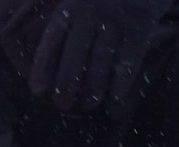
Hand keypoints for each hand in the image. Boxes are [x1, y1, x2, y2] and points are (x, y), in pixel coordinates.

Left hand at [0, 0, 175, 114]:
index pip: (53, 39)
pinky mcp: (140, 26)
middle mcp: (91, 12)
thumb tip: (40, 49)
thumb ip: (62, 15)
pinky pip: (129, 58)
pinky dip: (122, 79)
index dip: (43, 66)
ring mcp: (117, 19)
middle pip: (75, 55)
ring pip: (101, 60)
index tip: (37, 90)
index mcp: (72, 4)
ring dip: (94, 86)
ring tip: (89, 104)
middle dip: (66, 83)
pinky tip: (116, 95)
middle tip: (62, 105)